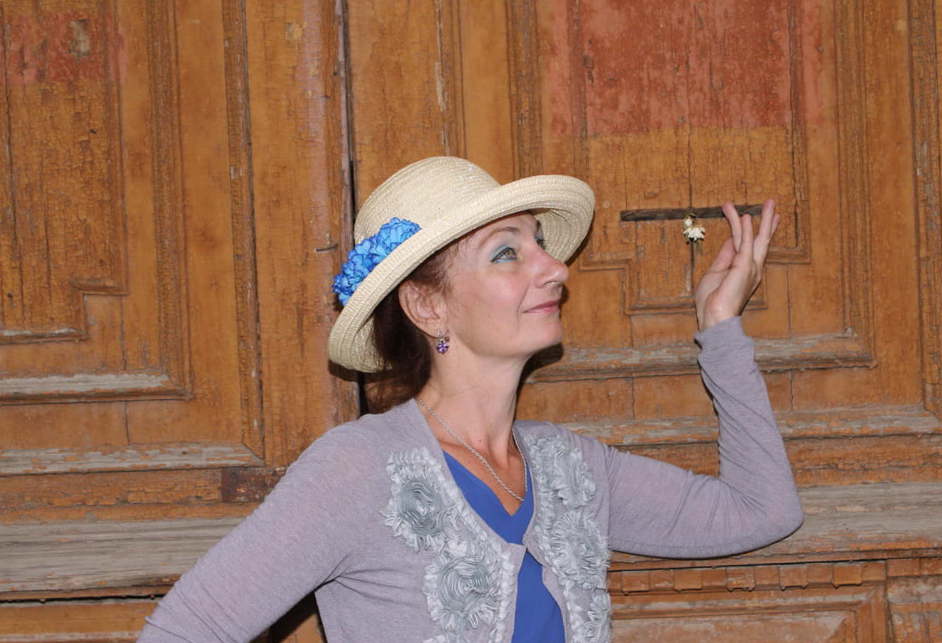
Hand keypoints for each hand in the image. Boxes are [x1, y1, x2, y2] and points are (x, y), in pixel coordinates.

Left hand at [694, 200, 779, 329]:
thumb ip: (724, 256)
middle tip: (772, 203)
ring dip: (761, 219)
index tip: (758, 217)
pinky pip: (746, 244)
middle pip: (760, 239)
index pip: (750, 245)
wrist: (715, 318)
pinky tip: (747, 217)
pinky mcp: (744, 267)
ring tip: (769, 202)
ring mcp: (750, 267)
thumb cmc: (712, 301)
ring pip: (756, 237)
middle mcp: (752, 267)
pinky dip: (746, 230)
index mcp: (745, 270)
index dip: (754, 230)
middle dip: (767, 221)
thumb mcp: (716, 272)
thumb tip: (729, 240)